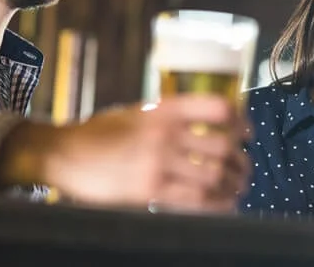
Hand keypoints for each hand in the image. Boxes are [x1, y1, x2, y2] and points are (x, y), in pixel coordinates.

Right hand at [0, 94, 250, 211]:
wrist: (65, 153)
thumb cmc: (101, 133)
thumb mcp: (138, 113)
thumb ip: (169, 118)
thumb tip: (206, 128)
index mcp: (165, 109)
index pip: (218, 107)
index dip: (241, 121)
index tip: (248, 133)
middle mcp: (165, 132)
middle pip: (223, 145)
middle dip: (241, 161)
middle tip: (244, 169)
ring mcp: (158, 161)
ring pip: (215, 174)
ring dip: (233, 184)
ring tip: (236, 189)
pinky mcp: (150, 190)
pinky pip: (197, 199)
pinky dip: (217, 204)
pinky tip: (221, 205)